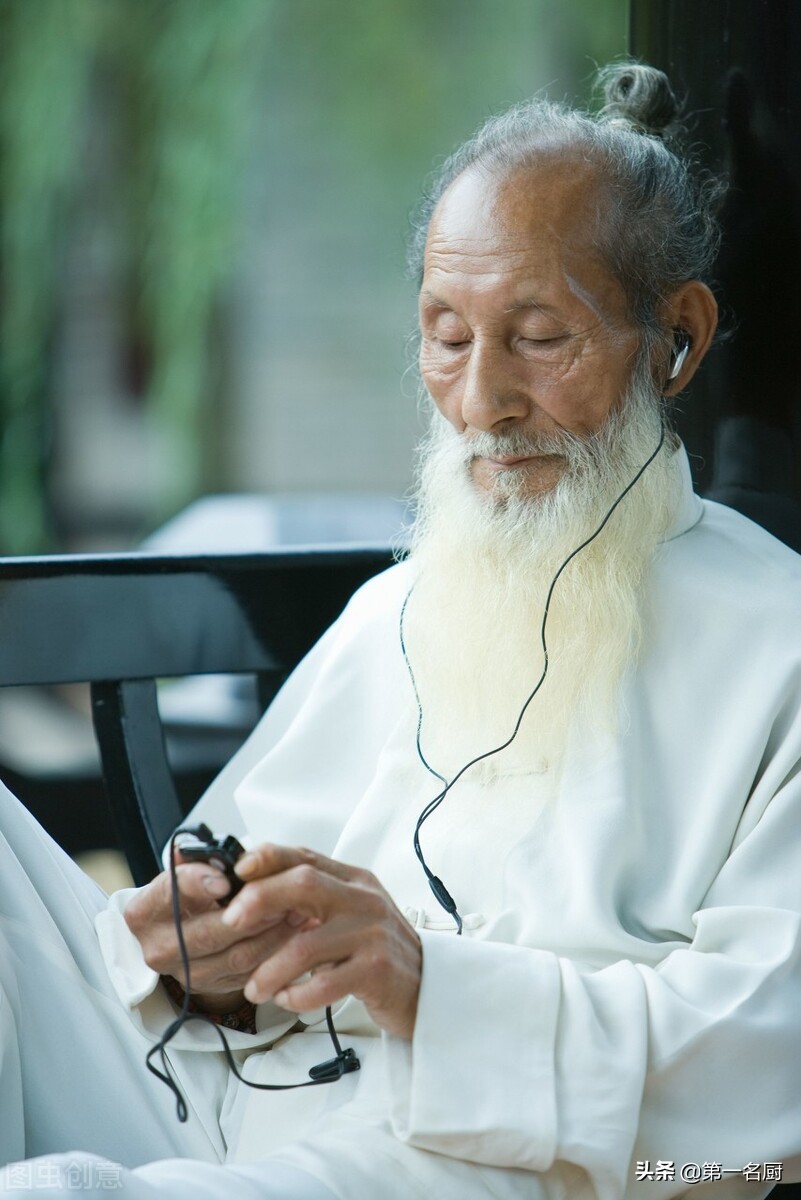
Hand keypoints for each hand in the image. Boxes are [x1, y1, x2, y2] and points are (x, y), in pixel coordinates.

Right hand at [123, 853, 312, 1012]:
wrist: (183, 934)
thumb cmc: (188, 897)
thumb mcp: (187, 870)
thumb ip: (201, 858)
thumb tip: (221, 853)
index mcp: (144, 913)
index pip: (168, 895)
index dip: (196, 884)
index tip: (224, 880)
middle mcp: (158, 948)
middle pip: (207, 933)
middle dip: (249, 911)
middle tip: (278, 893)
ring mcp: (185, 974)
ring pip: (235, 956)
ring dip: (270, 932)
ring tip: (293, 908)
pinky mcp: (212, 988)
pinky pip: (250, 972)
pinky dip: (275, 950)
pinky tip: (290, 930)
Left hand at [222, 844, 422, 1039]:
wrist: (429, 986)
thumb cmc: (376, 950)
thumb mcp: (349, 913)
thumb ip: (314, 900)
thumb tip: (253, 894)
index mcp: (353, 880)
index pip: (306, 856)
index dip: (269, 858)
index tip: (238, 870)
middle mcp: (363, 899)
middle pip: (304, 884)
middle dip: (260, 900)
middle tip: (231, 924)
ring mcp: (372, 934)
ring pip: (306, 944)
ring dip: (270, 969)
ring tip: (254, 989)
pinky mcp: (377, 970)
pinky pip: (324, 983)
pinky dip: (296, 995)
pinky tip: (287, 1000)